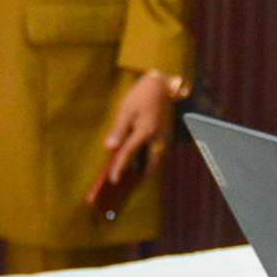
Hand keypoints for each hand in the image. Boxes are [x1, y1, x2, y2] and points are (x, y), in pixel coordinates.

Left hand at [87, 70, 182, 216]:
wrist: (164, 86)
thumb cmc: (142, 96)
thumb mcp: (126, 109)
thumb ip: (119, 129)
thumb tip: (110, 147)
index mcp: (146, 130)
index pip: (129, 153)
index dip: (120, 167)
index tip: (113, 180)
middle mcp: (158, 139)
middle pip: (150, 167)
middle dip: (138, 180)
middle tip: (125, 190)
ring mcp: (165, 140)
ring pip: (155, 163)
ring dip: (144, 173)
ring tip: (130, 183)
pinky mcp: (167, 139)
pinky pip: (157, 156)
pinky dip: (148, 164)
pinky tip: (137, 168)